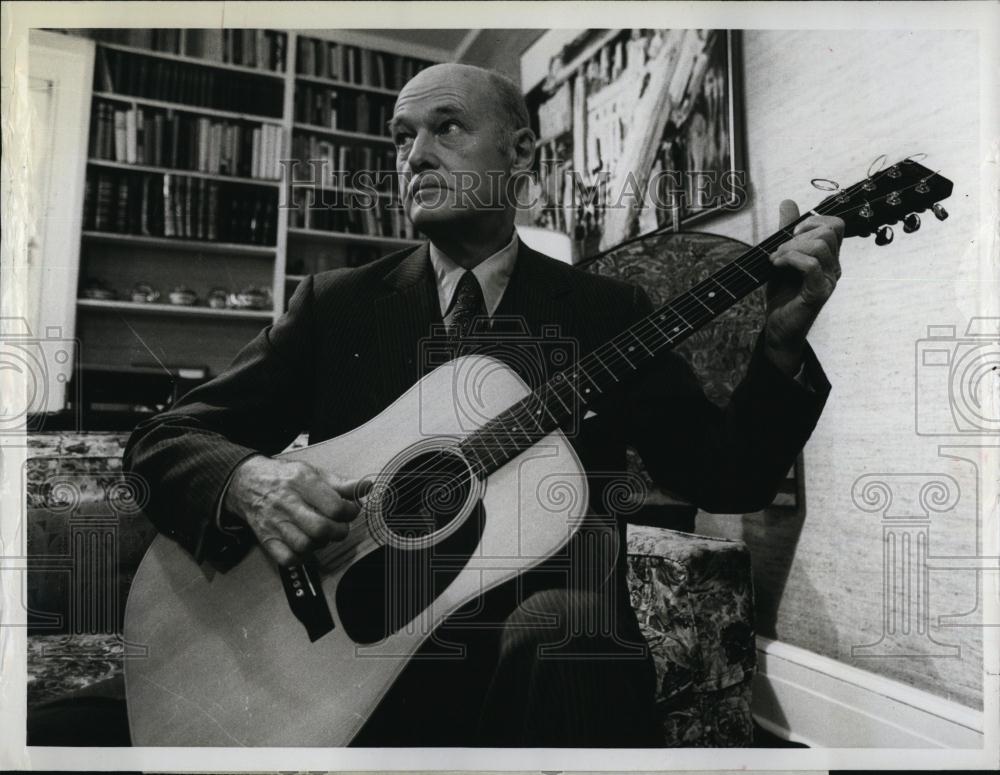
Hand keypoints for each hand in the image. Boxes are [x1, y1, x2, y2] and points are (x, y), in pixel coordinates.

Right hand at [224, 455, 370, 565]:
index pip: (335, 506)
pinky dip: (302, 557)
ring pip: (305, 545)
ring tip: (322, 535)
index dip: (350, 512)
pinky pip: (288, 558)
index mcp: (301, 482)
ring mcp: (275, 523)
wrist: (248, 483)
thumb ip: (341, 483)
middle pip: (321, 529)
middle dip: (339, 531)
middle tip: (340, 527)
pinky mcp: (266, 539)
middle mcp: (287, 503)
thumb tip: (366, 486)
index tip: (351, 511)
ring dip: (321, 544)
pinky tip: (306, 545)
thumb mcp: (313, 472)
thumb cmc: (285, 478)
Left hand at [764, 199, 844, 374]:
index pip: (836, 224)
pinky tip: (776, 265)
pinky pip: (811, 265)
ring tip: (775, 260)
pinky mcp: (819, 293)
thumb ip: (786, 230)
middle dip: (799, 234)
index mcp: (828, 256)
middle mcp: (834, 266)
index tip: (791, 232)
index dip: (814, 220)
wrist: (777, 327)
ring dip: (791, 247)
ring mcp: (829, 280)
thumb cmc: (782, 293)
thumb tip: (788, 202)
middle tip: (779, 250)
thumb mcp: (781, 256)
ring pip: (821, 245)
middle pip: (830, 231)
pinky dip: (790, 259)